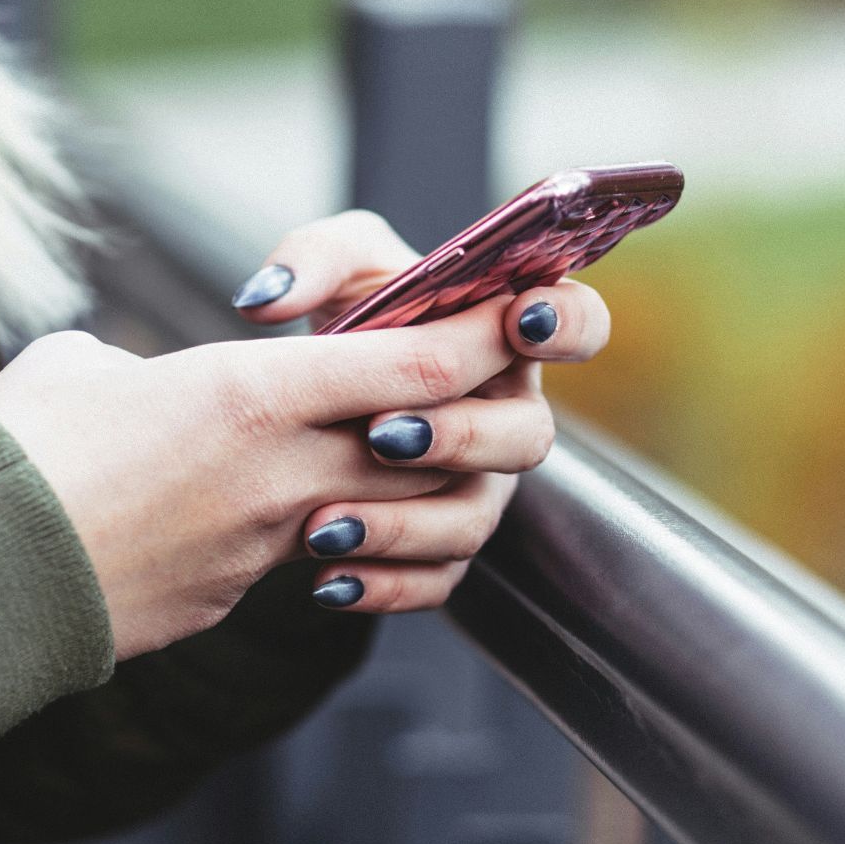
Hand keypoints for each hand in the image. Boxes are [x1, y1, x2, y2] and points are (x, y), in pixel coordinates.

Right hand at [0, 292, 538, 659]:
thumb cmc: (14, 450)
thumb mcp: (82, 366)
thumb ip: (147, 365)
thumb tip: (150, 387)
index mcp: (250, 394)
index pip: (418, 364)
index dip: (479, 336)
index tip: (508, 312)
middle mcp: (281, 474)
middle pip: (434, 446)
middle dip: (467, 417)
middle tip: (457, 387)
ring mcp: (264, 547)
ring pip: (389, 513)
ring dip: (405, 488)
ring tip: (374, 460)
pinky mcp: (233, 597)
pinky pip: (316, 563)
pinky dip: (331, 540)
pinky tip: (294, 523)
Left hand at [230, 210, 610, 612]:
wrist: (308, 401)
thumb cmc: (349, 315)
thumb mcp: (334, 268)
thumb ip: (311, 259)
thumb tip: (267, 300)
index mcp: (506, 335)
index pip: (577, 323)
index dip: (565, 323)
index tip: (518, 320)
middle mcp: (506, 416)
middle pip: (527, 436)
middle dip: (460, 435)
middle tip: (382, 432)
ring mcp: (480, 486)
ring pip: (473, 519)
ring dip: (404, 524)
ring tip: (325, 523)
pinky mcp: (442, 546)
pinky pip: (434, 581)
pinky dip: (382, 585)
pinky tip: (326, 580)